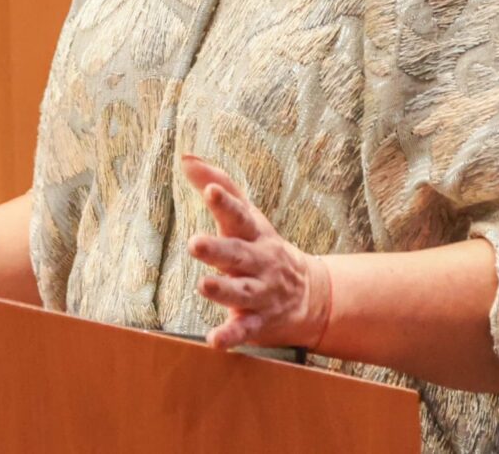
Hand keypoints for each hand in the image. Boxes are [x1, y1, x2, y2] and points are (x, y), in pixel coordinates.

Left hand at [181, 153, 331, 351]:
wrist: (312, 295)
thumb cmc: (264, 247)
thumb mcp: (248, 216)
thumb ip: (219, 186)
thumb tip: (185, 158)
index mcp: (255, 234)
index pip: (240, 215)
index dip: (226, 203)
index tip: (211, 191)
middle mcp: (259, 261)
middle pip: (238, 254)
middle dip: (218, 249)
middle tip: (194, 243)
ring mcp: (262, 293)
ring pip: (243, 291)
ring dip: (224, 289)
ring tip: (204, 285)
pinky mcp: (259, 322)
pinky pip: (246, 330)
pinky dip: (232, 335)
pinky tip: (215, 340)